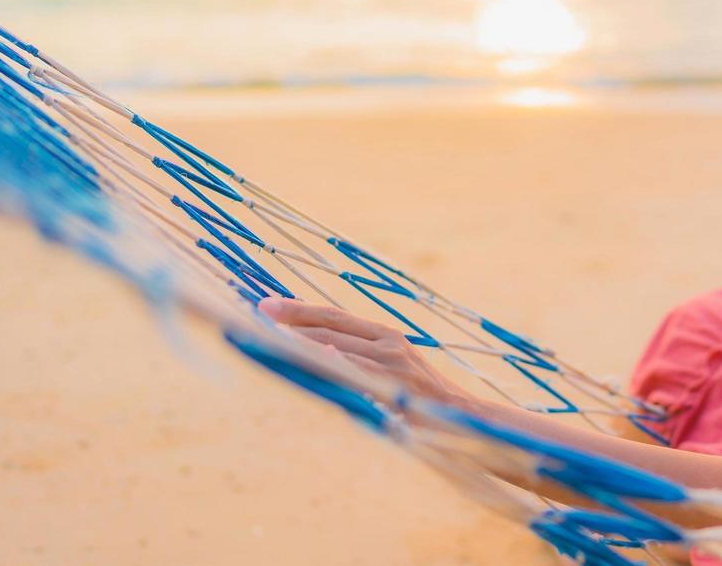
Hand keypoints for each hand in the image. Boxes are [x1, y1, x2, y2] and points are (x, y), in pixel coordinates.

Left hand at [257, 296, 472, 411]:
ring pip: (339, 344)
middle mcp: (389, 342)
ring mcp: (393, 362)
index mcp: (386, 335)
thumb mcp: (393, 370)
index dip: (301, 308)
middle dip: (293, 318)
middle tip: (258, 311)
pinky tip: (317, 355)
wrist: (463, 417)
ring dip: (303, 338)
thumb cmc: (423, 398)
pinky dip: (338, 361)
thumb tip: (318, 354)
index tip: (268, 304)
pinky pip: (360, 371)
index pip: (336, 315)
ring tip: (272, 332)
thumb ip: (361, 360)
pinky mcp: (397, 384)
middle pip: (332, 325)